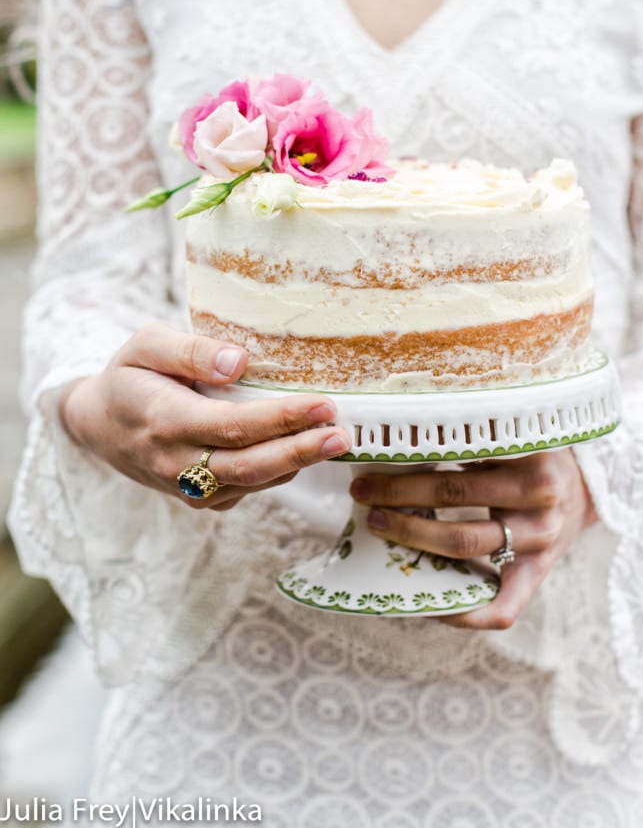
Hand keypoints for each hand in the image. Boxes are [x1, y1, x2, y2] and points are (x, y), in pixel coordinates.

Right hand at [59, 322, 345, 510]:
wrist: (98, 425)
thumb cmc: (129, 375)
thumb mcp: (146, 345)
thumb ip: (190, 350)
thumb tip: (238, 361)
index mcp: (163, 420)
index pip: (230, 425)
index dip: (279, 418)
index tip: (321, 404)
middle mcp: (175, 462)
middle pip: (248, 466)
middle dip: (300, 451)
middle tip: (342, 434)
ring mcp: (187, 487)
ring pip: (252, 483)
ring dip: (298, 463)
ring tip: (339, 440)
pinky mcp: (200, 499)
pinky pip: (247, 489)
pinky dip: (281, 472)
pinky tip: (308, 449)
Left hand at [350, 450, 596, 628]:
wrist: (586, 490)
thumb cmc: (535, 458)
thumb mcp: (515, 436)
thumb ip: (475, 436)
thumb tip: (404, 429)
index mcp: (530, 459)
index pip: (463, 456)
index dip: (414, 459)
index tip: (374, 458)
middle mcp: (538, 500)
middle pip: (455, 498)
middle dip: (399, 495)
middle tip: (363, 493)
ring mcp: (540, 541)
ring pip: (465, 545)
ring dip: (414, 538)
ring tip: (380, 528)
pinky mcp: (538, 574)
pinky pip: (502, 609)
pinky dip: (464, 613)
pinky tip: (429, 604)